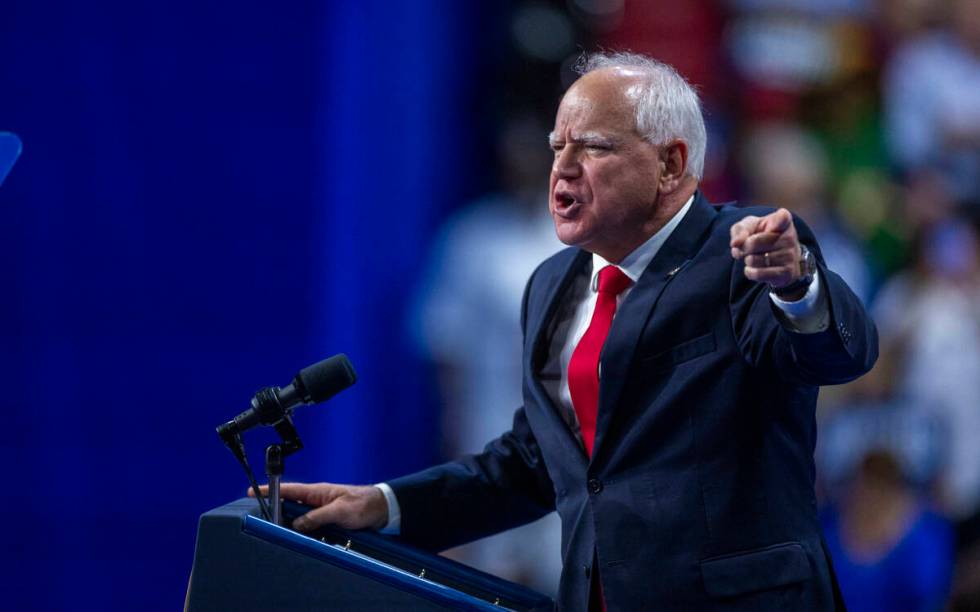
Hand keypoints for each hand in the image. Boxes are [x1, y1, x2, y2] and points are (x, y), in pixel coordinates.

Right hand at [249, 482, 388, 532]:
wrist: (382, 510)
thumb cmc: (364, 504)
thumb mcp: (340, 510)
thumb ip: (318, 516)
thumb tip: (298, 524)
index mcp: (318, 492)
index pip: (290, 490)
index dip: (271, 491)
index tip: (252, 492)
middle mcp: (317, 500)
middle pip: (290, 507)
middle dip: (277, 513)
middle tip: (263, 522)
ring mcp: (322, 511)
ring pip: (300, 519)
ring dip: (292, 526)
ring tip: (281, 534)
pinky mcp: (328, 522)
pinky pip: (311, 527)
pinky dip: (305, 533)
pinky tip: (301, 539)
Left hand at [729, 208, 801, 290]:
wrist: (777, 258)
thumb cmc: (760, 237)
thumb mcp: (748, 227)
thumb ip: (740, 230)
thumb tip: (736, 243)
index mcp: (783, 220)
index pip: (783, 217)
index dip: (775, 223)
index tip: (769, 228)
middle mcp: (790, 237)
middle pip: (753, 243)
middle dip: (744, 247)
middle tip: (747, 248)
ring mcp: (790, 256)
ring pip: (753, 260)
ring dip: (746, 260)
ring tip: (752, 258)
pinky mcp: (787, 273)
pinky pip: (759, 274)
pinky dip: (749, 272)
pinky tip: (752, 268)